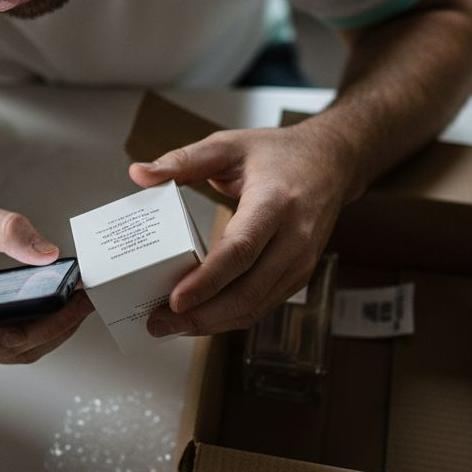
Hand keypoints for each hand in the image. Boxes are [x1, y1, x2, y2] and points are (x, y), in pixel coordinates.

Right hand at [0, 202, 94, 362]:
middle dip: (57, 326)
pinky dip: (44, 327)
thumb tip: (47, 253)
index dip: (38, 327)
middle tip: (86, 298)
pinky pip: (18, 341)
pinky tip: (62, 305)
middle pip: (15, 348)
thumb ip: (7, 231)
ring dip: (55, 329)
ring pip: (20, 350)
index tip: (67, 305)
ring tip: (80, 301)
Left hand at [128, 123, 351, 336]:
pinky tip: (199, 318)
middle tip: (158, 323)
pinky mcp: (299, 276)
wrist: (332, 164)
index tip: (175, 300)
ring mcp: (300, 262)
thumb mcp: (230, 144)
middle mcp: (294, 238)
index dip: (208, 280)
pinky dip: (229, 318)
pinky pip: (262, 306)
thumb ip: (183, 160)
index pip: (241, 249)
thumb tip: (139, 174)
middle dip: (201, 315)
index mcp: (275, 202)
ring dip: (212, 324)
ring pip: (255, 307)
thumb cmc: (280, 154)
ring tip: (170, 326)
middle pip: (247, 291)